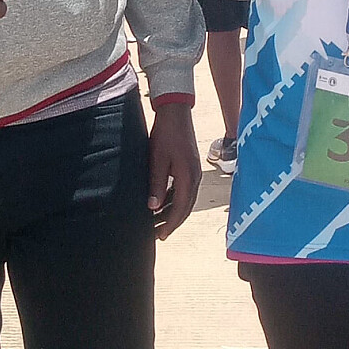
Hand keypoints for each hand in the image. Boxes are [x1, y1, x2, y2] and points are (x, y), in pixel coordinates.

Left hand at [148, 103, 200, 239]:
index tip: (160, 235)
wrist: (175, 112)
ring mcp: (195, 170)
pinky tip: (163, 202)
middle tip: (159, 233)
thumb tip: (153, 208)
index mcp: (189, 177)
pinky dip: (175, 199)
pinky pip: (185, 189)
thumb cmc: (166, 134)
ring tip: (159, 220)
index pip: (180, 209)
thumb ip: (157, 184)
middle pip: (186, 207)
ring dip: (174, 211)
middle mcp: (195, 176)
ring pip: (186, 199)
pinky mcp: (191, 165)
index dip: (170, 224)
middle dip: (173, 221)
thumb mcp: (157, 159)